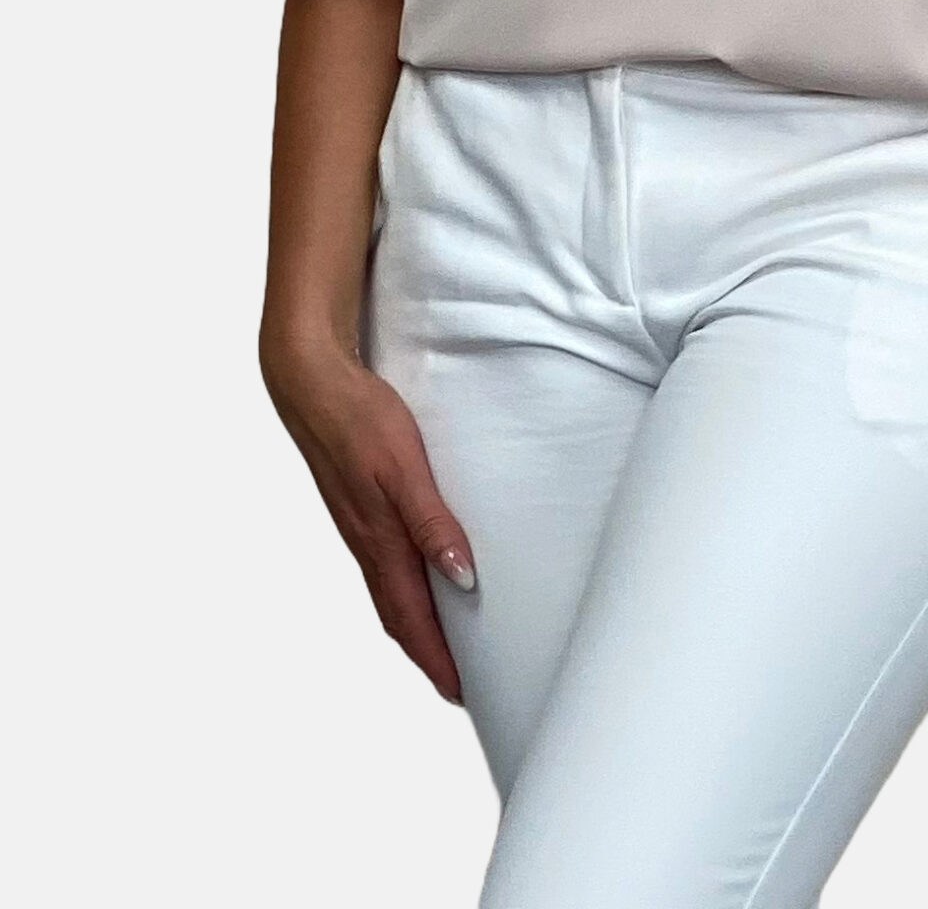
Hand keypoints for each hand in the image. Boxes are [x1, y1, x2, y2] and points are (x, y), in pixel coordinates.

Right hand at [260, 333, 476, 705]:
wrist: (311, 384)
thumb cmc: (360, 419)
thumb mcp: (405, 467)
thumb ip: (431, 521)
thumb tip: (461, 576)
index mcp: (380, 542)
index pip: (413, 620)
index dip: (437, 660)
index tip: (464, 694)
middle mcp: (367, 545)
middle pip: (399, 618)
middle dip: (429, 656)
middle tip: (462, 684)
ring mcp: (359, 529)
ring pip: (390, 595)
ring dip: (417, 626)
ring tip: (447, 644)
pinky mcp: (357, 510)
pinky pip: (383, 567)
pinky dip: (405, 591)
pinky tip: (421, 578)